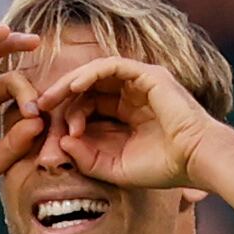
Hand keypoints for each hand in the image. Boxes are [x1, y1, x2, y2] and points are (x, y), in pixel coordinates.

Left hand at [31, 55, 221, 193]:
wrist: (194, 160)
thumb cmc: (161, 168)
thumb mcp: (114, 167)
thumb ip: (87, 158)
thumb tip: (62, 142)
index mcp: (125, 115)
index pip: (89, 106)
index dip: (68, 116)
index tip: (52, 133)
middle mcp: (132, 95)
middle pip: (88, 87)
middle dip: (62, 96)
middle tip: (39, 107)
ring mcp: (141, 82)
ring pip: (97, 73)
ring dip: (71, 82)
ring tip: (51, 96)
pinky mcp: (148, 74)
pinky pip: (112, 65)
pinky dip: (90, 73)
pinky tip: (73, 87)